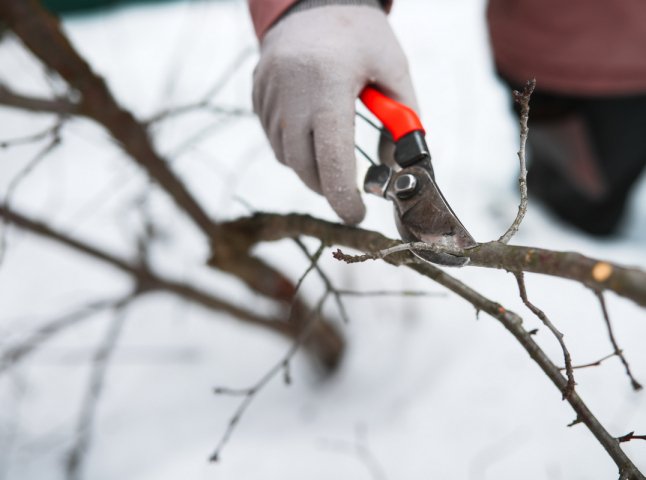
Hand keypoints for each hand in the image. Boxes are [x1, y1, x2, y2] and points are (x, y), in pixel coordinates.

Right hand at [253, 5, 417, 223]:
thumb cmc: (361, 35)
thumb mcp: (393, 70)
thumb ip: (401, 121)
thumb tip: (395, 168)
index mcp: (328, 83)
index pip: (331, 155)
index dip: (343, 193)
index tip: (355, 214)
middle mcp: (290, 90)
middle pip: (303, 164)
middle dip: (327, 186)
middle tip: (347, 189)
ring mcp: (268, 92)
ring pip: (285, 155)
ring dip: (309, 167)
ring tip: (330, 152)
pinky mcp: (257, 93)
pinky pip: (273, 137)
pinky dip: (293, 147)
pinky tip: (310, 130)